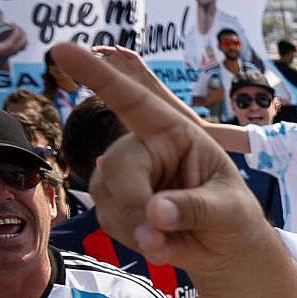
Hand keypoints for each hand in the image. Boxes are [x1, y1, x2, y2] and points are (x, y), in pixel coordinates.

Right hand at [0, 23, 26, 63]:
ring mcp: (15, 52)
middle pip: (24, 39)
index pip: (18, 34)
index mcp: (9, 46)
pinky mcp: (14, 53)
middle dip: (21, 30)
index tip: (11, 22)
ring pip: (25, 43)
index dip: (16, 26)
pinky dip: (22, 40)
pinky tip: (15, 37)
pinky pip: (22, 46)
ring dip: (23, 35)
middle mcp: (14, 50)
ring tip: (17, 30)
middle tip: (15, 25)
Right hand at [49, 43, 272, 276]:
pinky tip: (160, 245)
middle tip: (157, 239)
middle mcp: (146, 147)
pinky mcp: (116, 203)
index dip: (98, 75)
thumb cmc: (234, 215)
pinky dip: (133, 239)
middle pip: (117, 165)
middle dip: (133, 203)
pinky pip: (108, 219)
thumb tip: (155, 213)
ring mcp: (127, 174)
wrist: (225, 248)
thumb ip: (196, 208)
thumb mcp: (230, 210)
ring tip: (168, 243)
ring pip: (106, 195)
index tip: (62, 49)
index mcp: (176, 133)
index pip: (134, 101)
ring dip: (134, 227)